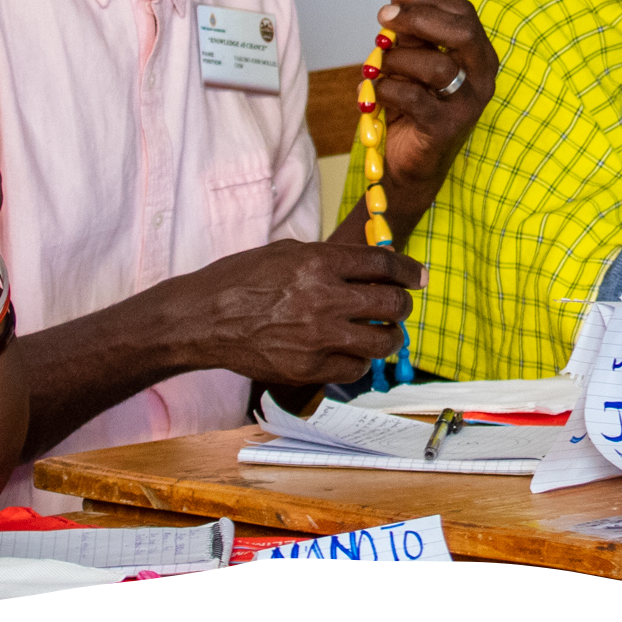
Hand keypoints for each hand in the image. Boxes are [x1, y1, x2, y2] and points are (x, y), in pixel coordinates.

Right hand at [150, 240, 425, 388]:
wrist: (203, 318)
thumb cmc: (243, 279)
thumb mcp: (288, 251)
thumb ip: (333, 258)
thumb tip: (375, 266)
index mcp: (318, 262)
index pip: (383, 264)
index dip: (408, 270)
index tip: (418, 277)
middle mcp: (322, 299)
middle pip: (391, 304)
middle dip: (402, 305)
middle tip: (399, 306)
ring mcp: (315, 338)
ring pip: (381, 342)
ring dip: (389, 337)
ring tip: (382, 333)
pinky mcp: (306, 369)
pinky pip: (354, 370)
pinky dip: (360, 362)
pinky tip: (351, 352)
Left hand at [369, 0, 495, 190]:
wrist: (408, 162)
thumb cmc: (412, 104)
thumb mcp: (411, 57)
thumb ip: (411, 23)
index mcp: (478, 53)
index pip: (461, 13)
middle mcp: (482, 76)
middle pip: (461, 32)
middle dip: (418, 17)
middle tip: (383, 15)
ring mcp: (468, 104)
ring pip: (435, 66)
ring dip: (396, 60)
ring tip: (377, 66)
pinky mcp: (446, 128)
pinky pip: (413, 98)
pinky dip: (386, 89)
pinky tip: (373, 92)